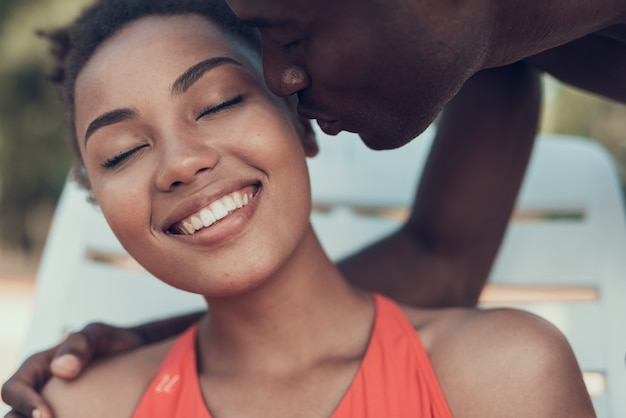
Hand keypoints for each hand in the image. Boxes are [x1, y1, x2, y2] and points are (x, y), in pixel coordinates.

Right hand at [2, 323, 143, 417]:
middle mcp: (37, 389)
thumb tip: (61, 369)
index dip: (24, 404)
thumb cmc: (109, 342)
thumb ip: (81, 343)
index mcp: (36, 367)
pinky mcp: (67, 414)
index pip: (14, 390)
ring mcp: (51, 405)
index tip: (46, 416)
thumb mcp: (98, 334)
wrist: (132, 354)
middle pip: (14, 415)